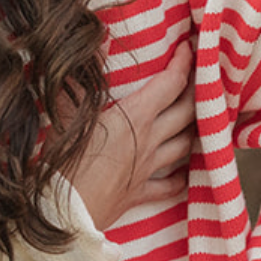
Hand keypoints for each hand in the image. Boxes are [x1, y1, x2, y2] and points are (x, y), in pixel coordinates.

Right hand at [62, 44, 192, 229]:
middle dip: (197, 89)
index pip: (170, 83)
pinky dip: (181, 175)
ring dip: (196, 128)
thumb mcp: (64, 117)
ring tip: (199, 116)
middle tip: (199, 75)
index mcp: (134, 117)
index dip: (183, 62)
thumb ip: (74, 86)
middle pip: (188, 111)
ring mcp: (149, 169)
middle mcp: (150, 141)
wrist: (63, 213)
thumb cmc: (61, 163)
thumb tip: (84, 53)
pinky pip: (172, 184)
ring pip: (186, 144)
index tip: (188, 47)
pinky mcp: (140, 193)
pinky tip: (184, 170)